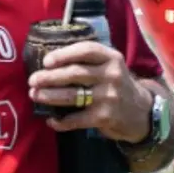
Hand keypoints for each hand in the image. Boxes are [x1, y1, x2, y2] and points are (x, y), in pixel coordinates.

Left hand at [27, 41, 152, 142]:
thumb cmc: (114, 84)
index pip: (86, 50)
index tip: (46, 61)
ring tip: (34, 95)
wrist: (141, 112)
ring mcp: (109, 97)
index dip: (64, 54)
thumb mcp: (108, 66)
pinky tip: (51, 120)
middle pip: (74, 73)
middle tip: (32, 80)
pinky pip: (77, 119)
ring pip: (72, 95)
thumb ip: (86, 61)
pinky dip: (61, 121)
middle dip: (49, 77)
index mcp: (111, 58)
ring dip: (49, 96)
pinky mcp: (105, 117)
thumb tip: (47, 63)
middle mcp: (111, 75)